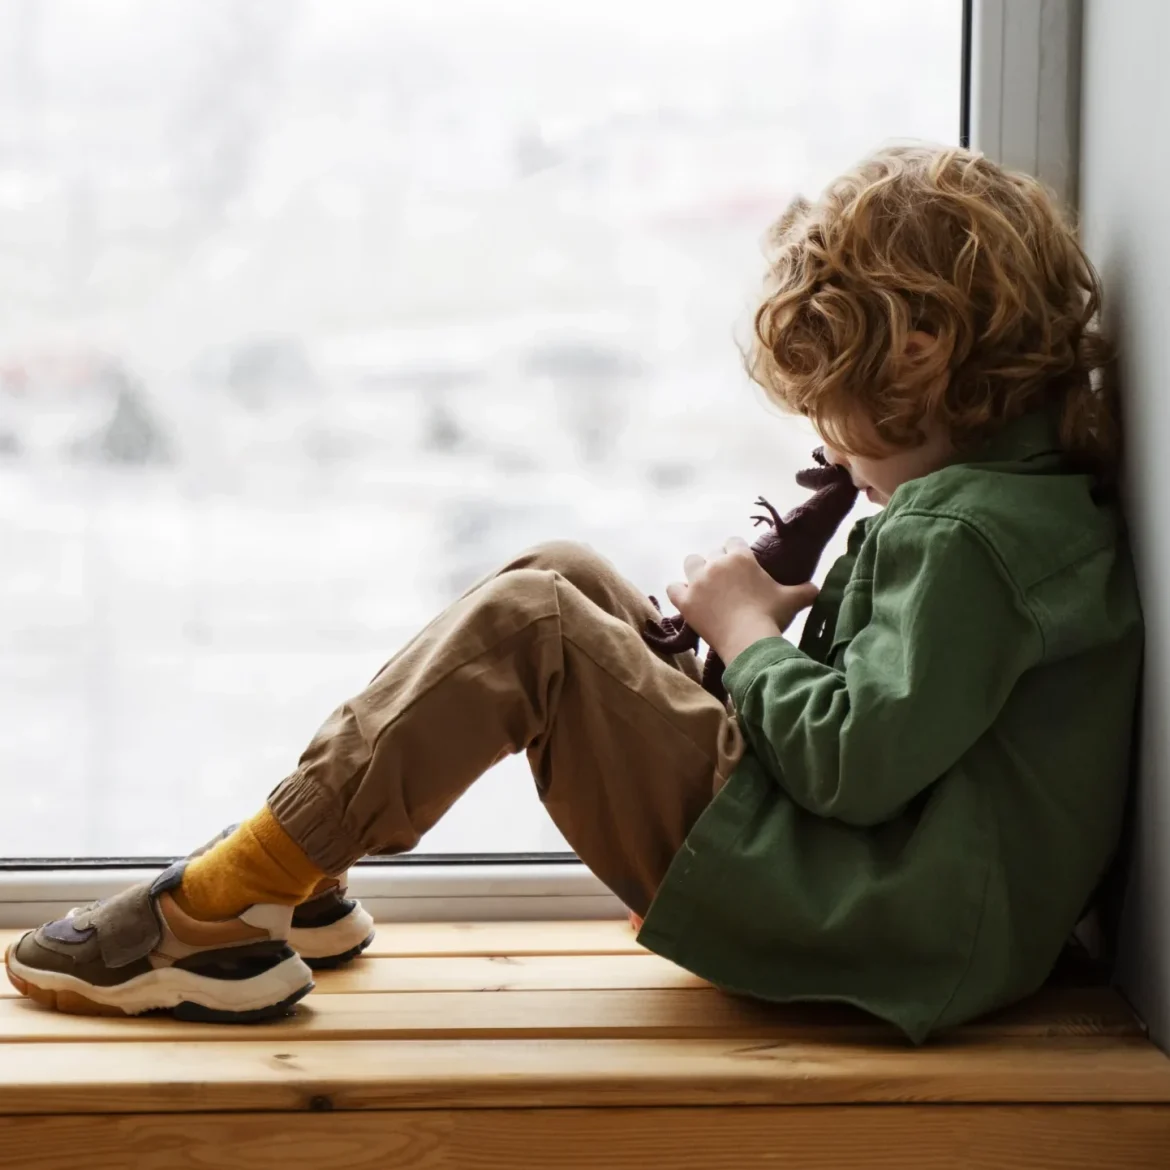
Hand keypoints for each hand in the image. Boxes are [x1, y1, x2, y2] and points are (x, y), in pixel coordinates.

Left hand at [665, 537, 817, 664]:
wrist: (749, 640)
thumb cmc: (771, 615)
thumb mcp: (793, 600)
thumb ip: (806, 590)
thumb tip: (818, 589)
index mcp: (740, 557)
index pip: (734, 542)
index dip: (737, 553)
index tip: (742, 568)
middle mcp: (716, 563)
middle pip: (712, 553)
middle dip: (718, 564)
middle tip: (728, 584)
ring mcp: (697, 581)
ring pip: (690, 563)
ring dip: (696, 571)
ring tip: (706, 587)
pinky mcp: (685, 600)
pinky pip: (673, 587)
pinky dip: (679, 591)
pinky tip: (687, 599)